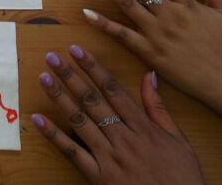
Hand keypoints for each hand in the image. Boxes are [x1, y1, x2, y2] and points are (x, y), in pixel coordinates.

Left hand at [33, 47, 203, 183]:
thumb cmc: (182, 178)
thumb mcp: (179, 141)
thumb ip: (159, 108)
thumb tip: (149, 75)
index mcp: (143, 127)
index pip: (113, 89)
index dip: (93, 67)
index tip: (76, 49)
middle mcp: (124, 138)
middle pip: (92, 100)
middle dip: (70, 76)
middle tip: (52, 56)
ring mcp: (109, 157)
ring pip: (80, 121)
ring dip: (60, 98)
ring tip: (43, 77)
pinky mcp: (98, 177)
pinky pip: (73, 153)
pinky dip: (54, 136)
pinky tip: (39, 120)